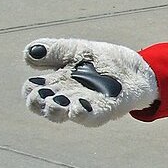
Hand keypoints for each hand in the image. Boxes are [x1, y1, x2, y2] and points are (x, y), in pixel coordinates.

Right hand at [22, 38, 158, 126]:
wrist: (139, 67)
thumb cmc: (105, 62)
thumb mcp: (79, 50)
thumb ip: (55, 51)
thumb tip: (28, 52)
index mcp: (59, 81)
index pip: (33, 90)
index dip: (30, 89)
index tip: (35, 82)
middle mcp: (68, 96)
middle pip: (43, 105)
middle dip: (37, 102)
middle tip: (39, 94)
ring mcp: (86, 105)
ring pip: (63, 114)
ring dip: (55, 111)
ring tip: (54, 103)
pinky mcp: (105, 110)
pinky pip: (90, 117)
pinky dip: (82, 114)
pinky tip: (78, 107)